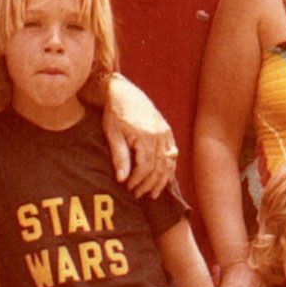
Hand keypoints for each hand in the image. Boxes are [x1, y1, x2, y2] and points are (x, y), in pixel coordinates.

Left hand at [101, 75, 176, 198]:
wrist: (124, 92)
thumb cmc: (115, 112)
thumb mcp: (112, 134)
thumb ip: (119, 156)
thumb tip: (122, 179)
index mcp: (146, 135)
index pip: (146, 167)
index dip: (138, 180)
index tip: (128, 187)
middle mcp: (160, 135)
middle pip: (159, 167)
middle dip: (148, 184)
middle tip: (138, 194)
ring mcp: (166, 132)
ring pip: (169, 162)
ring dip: (161, 180)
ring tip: (153, 193)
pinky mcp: (167, 131)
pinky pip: (172, 153)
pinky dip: (169, 168)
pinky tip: (164, 179)